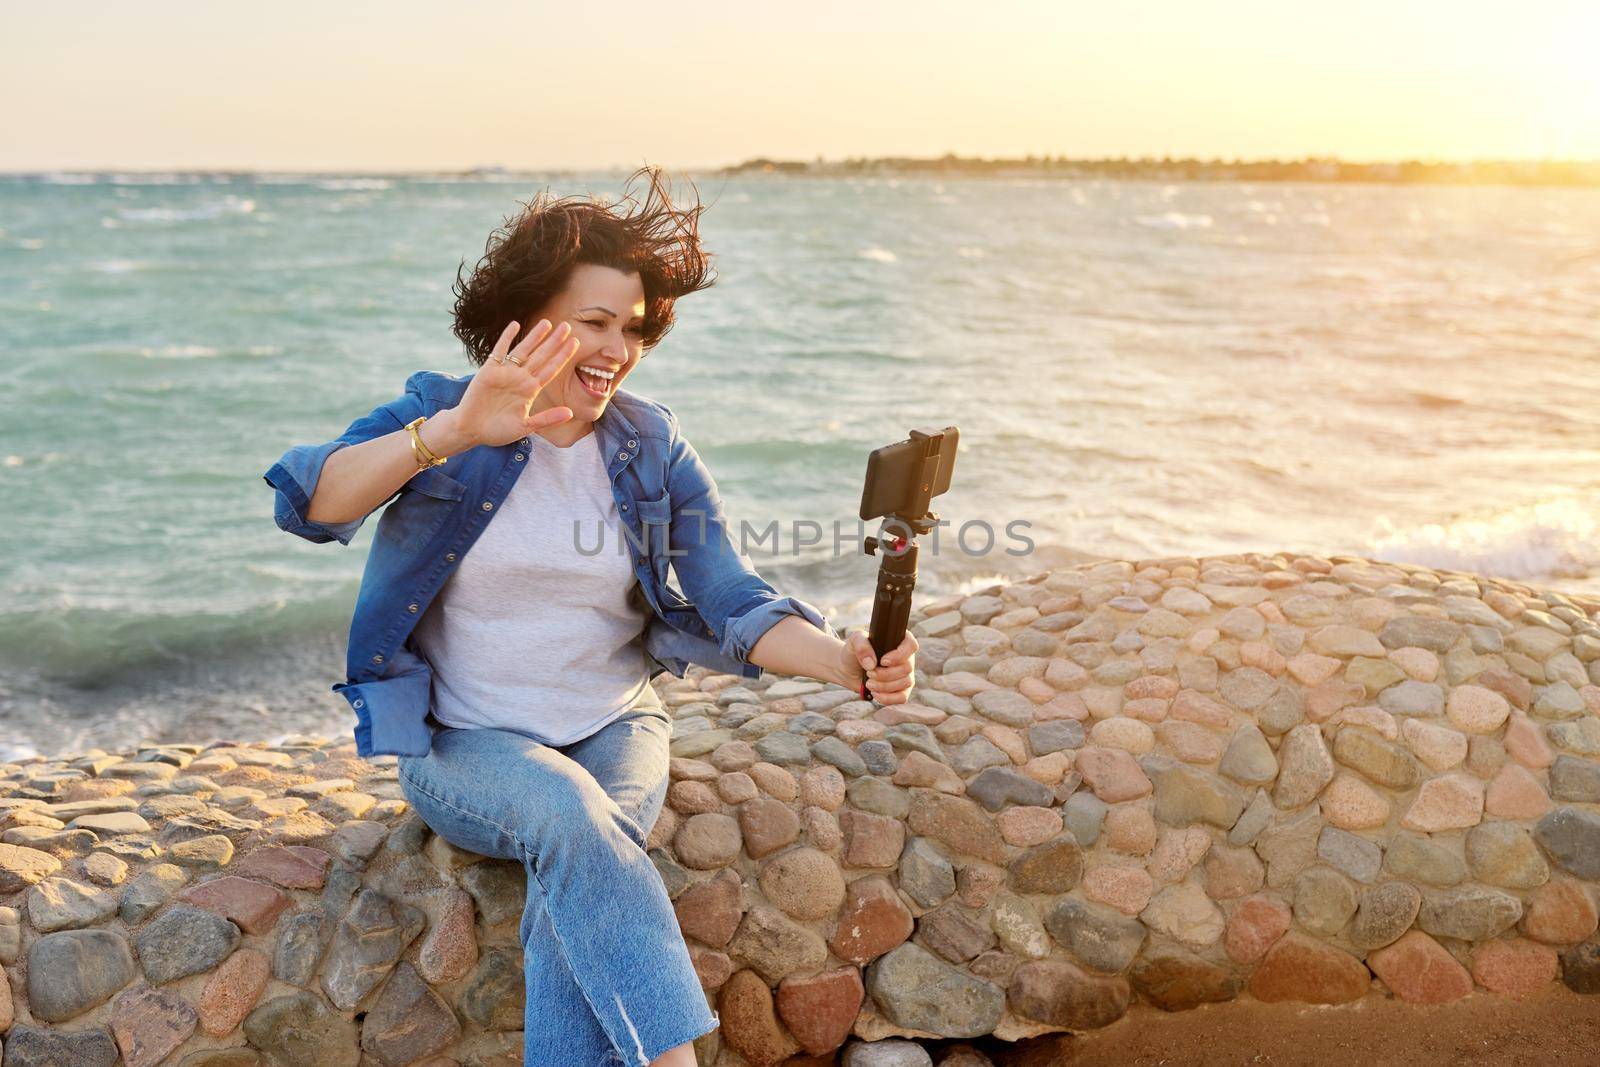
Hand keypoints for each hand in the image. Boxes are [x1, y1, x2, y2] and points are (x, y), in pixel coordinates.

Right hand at [452, 319, 585, 447]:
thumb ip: (547, 419)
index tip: (576, 343)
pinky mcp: (489, 370)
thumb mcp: (525, 426)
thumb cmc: (498, 431)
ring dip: (534, 337)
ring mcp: (505, 373)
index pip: (551, 369)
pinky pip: (500, 351)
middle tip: (567, 326)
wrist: (471, 430)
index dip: (563, 356)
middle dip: (554, 341)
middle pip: (541, 356)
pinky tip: (515, 325)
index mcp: (530, 390)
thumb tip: (570, 413)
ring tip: (547, 323)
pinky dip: (506, 338)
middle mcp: (520, 378)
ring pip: (524, 350)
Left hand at [840, 628, 917, 704]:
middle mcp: (906, 657)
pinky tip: (875, 694)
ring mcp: (906, 675)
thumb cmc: (854, 652)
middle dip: (886, 674)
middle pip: (907, 668)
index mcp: (899, 641)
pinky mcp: (901, 690)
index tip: (882, 661)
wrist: (848, 669)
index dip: (899, 655)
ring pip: (906, 683)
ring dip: (884, 686)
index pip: (911, 645)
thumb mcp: (854, 642)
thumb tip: (871, 664)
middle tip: (869, 673)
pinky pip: (903, 697)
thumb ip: (861, 646)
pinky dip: (888, 698)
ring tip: (869, 683)